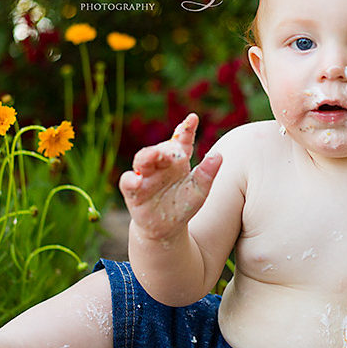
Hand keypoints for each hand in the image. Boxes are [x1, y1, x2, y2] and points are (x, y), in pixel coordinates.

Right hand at [118, 113, 221, 241]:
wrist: (167, 228)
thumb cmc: (183, 205)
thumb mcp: (199, 191)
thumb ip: (207, 174)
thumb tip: (219, 155)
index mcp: (177, 162)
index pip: (182, 142)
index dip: (186, 129)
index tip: (193, 118)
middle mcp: (160, 165)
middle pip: (160, 149)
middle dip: (166, 147)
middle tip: (175, 149)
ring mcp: (145, 176)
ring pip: (142, 160)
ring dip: (148, 156)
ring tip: (156, 155)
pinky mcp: (133, 192)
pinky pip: (127, 182)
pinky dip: (131, 180)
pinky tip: (138, 181)